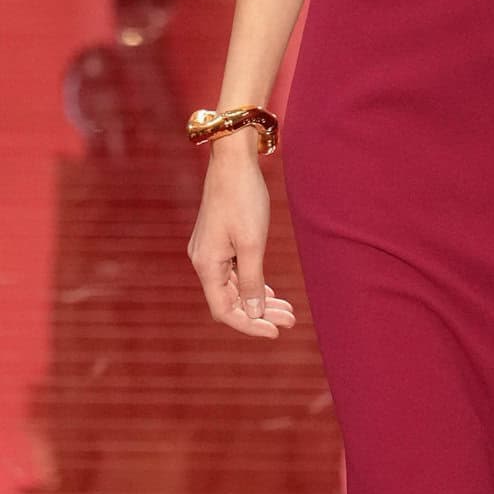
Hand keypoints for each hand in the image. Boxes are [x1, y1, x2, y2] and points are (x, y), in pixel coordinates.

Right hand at [187, 135, 296, 337]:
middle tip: (291, 320)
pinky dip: (253, 284)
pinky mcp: (219, 241)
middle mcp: (203, 261)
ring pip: (234, 287)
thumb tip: (254, 313)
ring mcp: (210, 251)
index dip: (250, 325)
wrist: (233, 160)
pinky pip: (234, 272)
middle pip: (231, 301)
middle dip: (260, 313)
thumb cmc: (243, 199)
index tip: (276, 332)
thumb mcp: (252, 244)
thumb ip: (253, 281)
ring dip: (260, 299)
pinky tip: (270, 292)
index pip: (225, 310)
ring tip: (288, 310)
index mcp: (207, 265)